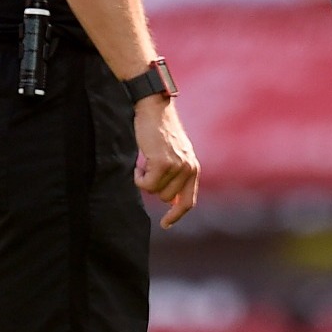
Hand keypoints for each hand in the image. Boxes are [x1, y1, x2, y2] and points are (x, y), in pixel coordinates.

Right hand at [133, 96, 198, 228]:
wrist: (154, 107)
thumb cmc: (159, 130)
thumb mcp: (174, 154)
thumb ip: (176, 176)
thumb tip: (169, 203)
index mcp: (193, 168)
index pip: (188, 201)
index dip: (176, 215)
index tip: (166, 224)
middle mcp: (189, 169)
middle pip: (165, 198)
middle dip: (153, 186)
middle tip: (149, 166)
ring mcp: (177, 167)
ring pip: (154, 191)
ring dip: (145, 179)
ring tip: (146, 159)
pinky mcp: (163, 163)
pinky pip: (145, 184)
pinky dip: (138, 176)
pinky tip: (140, 160)